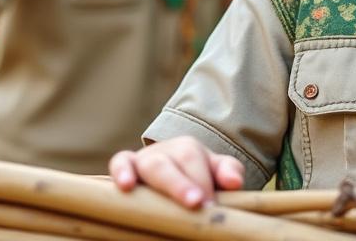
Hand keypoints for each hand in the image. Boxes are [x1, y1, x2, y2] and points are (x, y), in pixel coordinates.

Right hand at [109, 137, 244, 207]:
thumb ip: (227, 171)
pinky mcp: (126, 166)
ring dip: (164, 181)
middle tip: (197, 203)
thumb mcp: (213, 172)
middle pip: (179, 159)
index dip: (203, 181)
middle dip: (186, 183)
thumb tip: (235, 182)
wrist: (167, 173)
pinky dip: (121, 171)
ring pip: (153, 165)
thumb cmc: (194, 176)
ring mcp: (145, 159)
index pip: (197, 160)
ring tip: (173, 198)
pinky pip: (120, 162)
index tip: (210, 206)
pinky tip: (126, 186)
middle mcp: (167, 151)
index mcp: (189, 150)